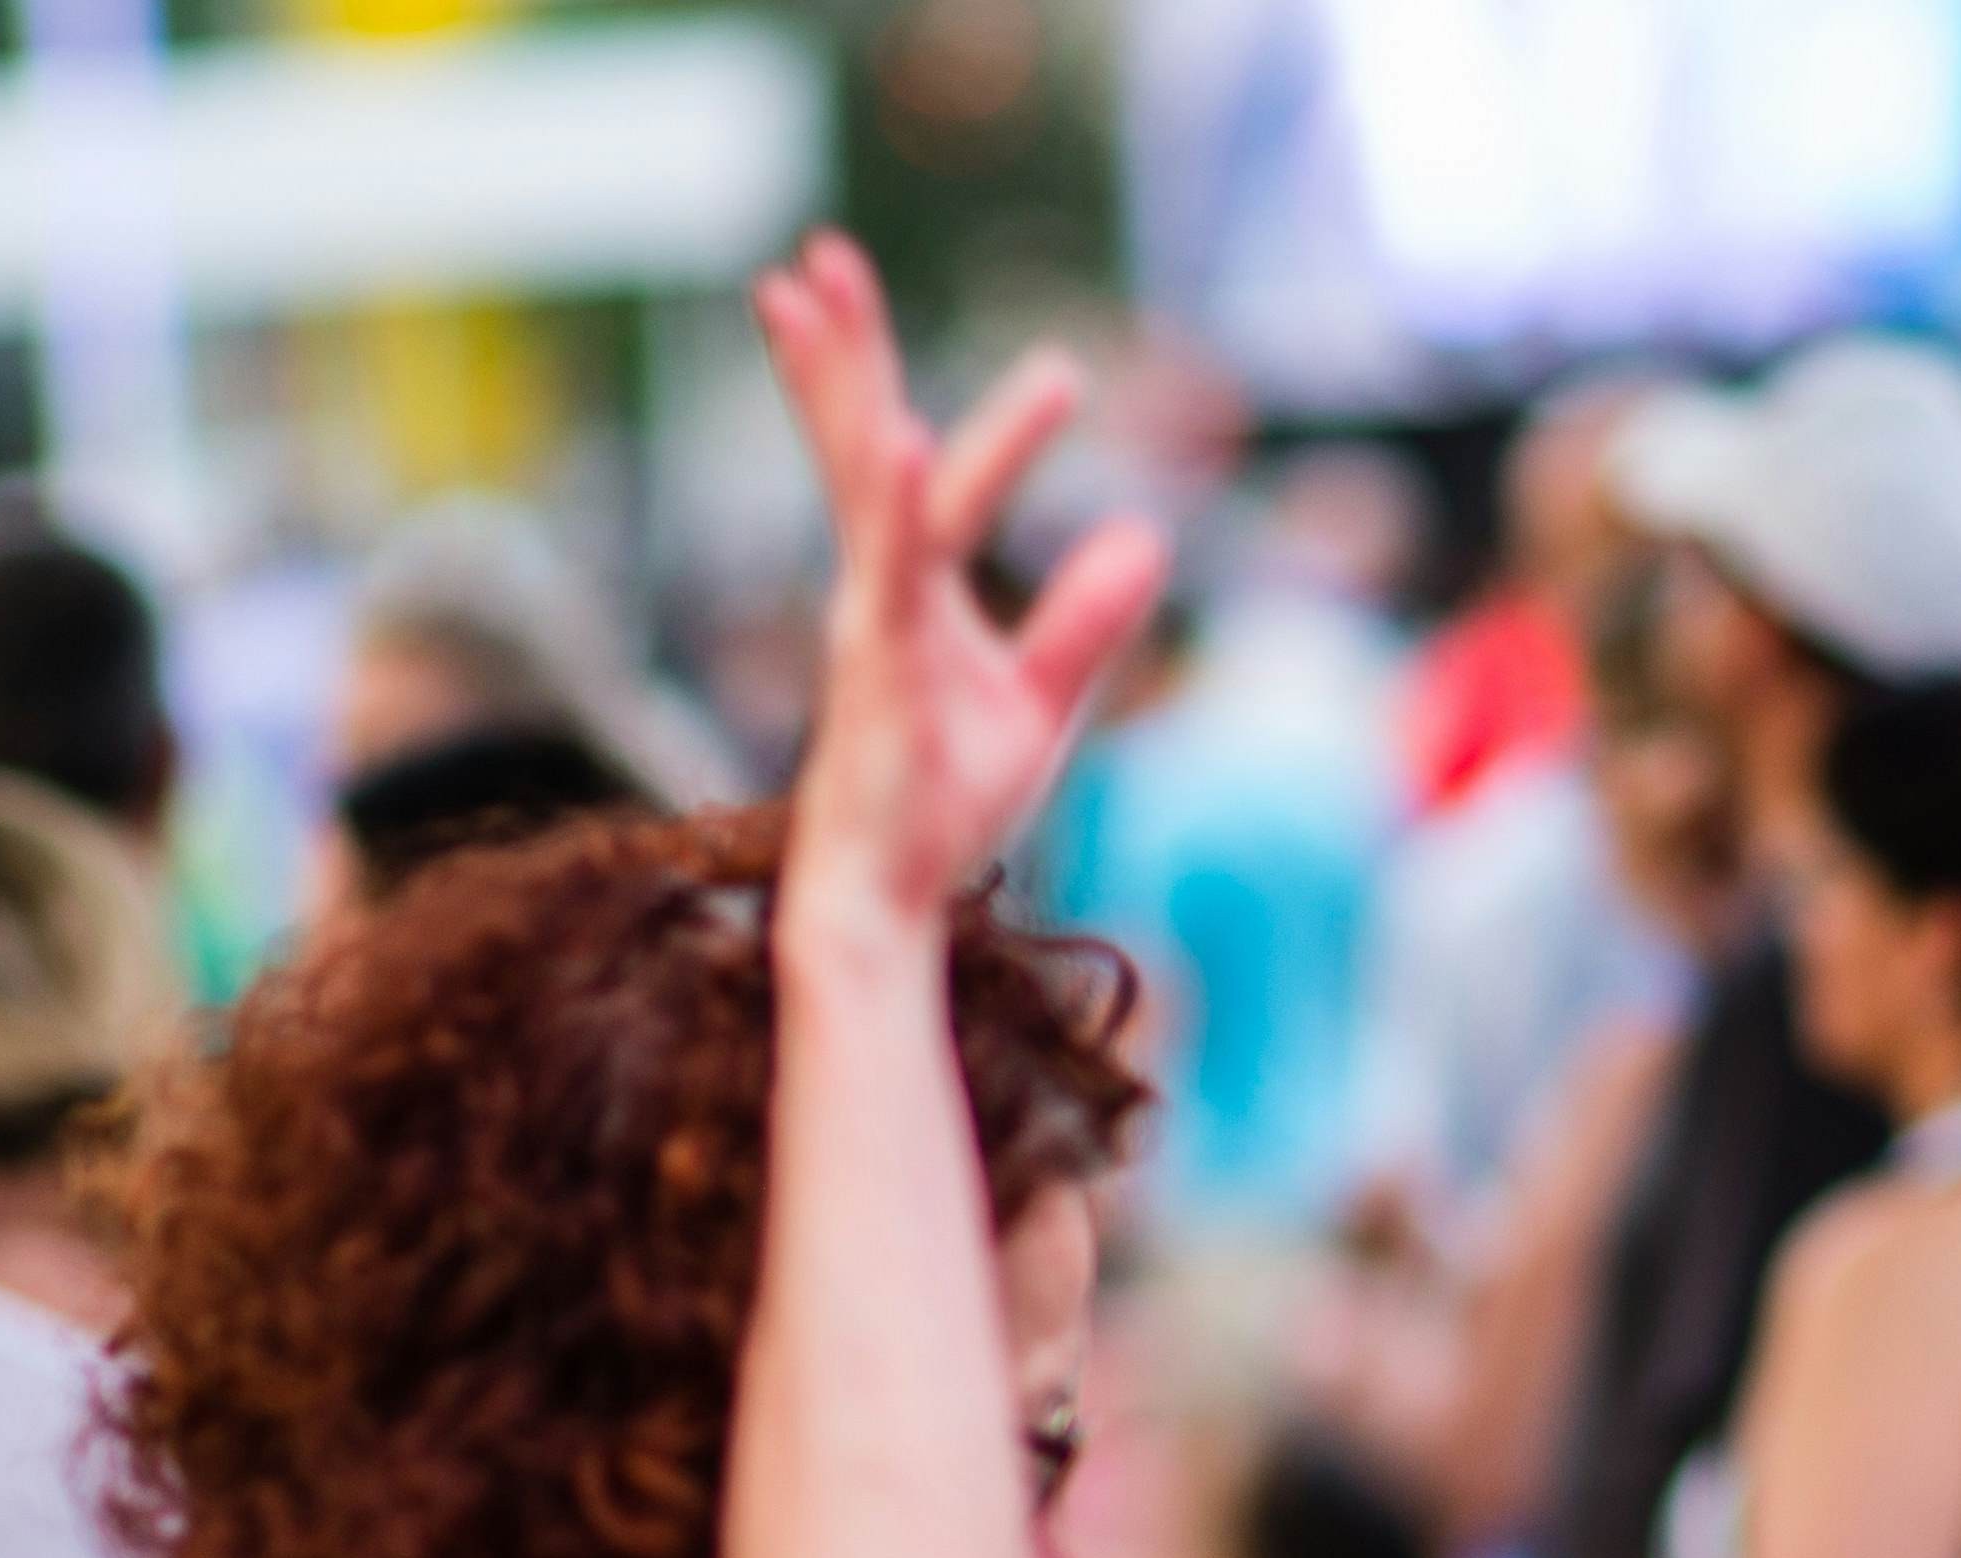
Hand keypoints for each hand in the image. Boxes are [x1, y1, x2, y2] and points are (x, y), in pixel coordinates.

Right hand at [752, 232, 1165, 930]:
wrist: (886, 900)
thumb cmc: (944, 804)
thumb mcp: (1037, 703)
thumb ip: (1084, 621)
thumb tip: (1146, 535)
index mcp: (900, 588)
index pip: (878, 460)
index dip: (862, 372)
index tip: (836, 281)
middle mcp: (871, 591)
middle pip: (853, 447)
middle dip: (839, 351)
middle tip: (814, 254)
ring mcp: (871, 630)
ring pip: (875, 493)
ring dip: (862, 394)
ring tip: (836, 303)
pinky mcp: (884, 677)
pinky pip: (892, 577)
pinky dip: (898, 508)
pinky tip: (898, 442)